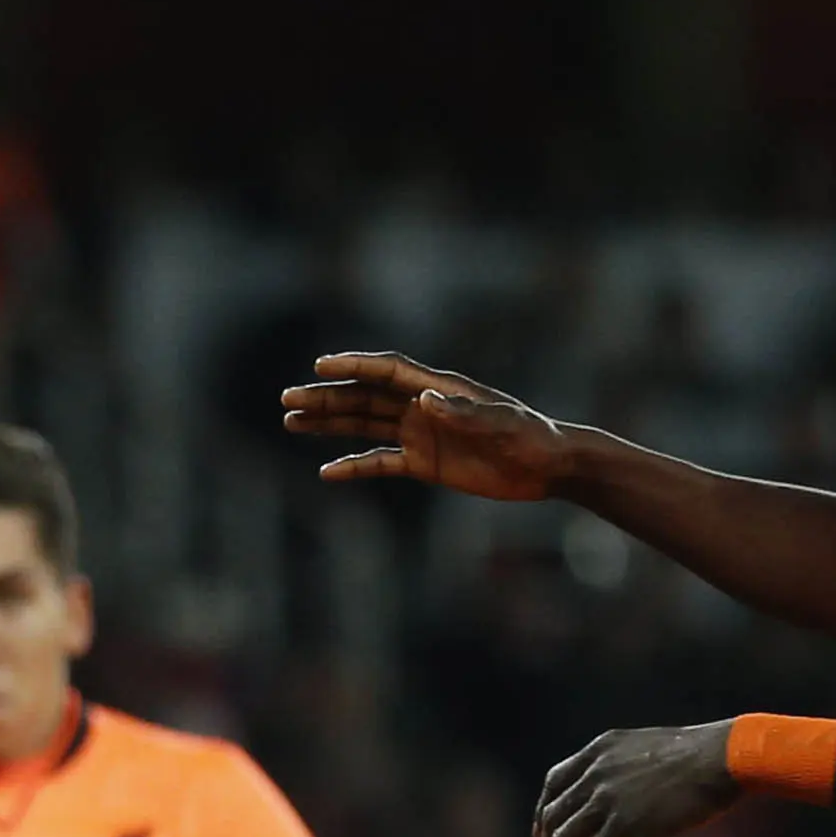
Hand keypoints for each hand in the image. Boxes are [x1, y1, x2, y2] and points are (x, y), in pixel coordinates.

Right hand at [280, 352, 572, 498]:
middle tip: (287, 400)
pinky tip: (327, 471)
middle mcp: (422, 405)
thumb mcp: (501, 424)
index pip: (387, 371)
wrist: (548, 466)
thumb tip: (423, 399)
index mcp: (439, 387)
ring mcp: (420, 433)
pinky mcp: (424, 462)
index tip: (320, 366)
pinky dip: (354, 466)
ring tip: (292, 422)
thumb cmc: (530, 436)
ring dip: (330, 424)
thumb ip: (462, 412)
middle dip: (326, 397)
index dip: (353, 366)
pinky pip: (380, 462)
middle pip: (364, 397)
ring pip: (364, 425)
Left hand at [532, 721, 740, 836]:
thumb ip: (629, 768)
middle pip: (551, 818)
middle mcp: (594, 774)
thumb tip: (630, 793)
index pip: (554, 783)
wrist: (724, 758)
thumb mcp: (652, 750)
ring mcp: (606, 799)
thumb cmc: (704, 756)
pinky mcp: (623, 827)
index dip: (543, 813)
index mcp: (599, 751)